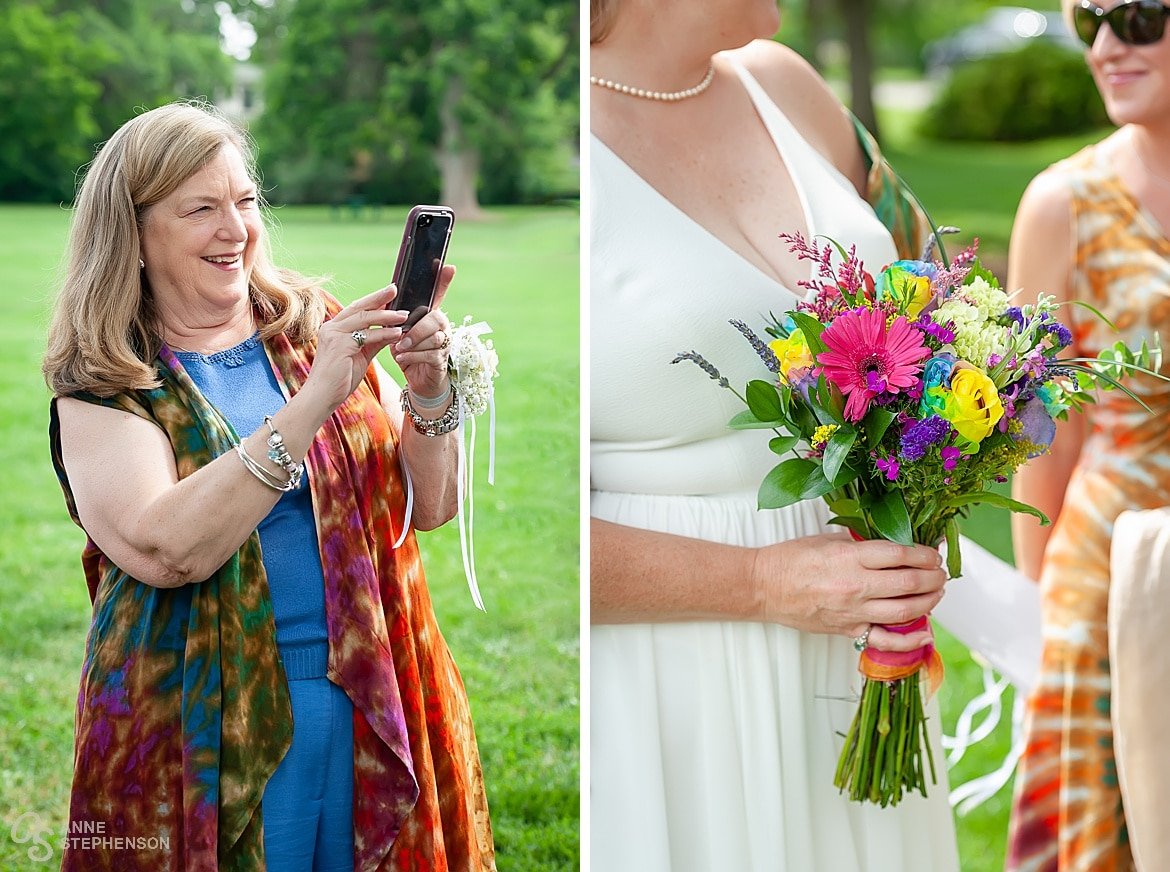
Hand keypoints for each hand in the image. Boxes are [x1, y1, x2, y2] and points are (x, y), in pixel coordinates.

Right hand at [299, 285, 408, 419]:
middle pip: (359, 307)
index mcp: (334, 329)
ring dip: (387, 316)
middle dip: (378, 297)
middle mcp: (331, 328)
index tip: (389, 294)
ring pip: (365, 319)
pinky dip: (384, 333)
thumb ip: (373, 343)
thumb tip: (391, 331)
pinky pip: (367, 335)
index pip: (356, 309)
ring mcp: (334, 335)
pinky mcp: (340, 345)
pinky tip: (398, 333)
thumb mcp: (359, 356)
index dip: (372, 300)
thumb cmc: (339, 379)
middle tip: (395, 289)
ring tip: (404, 315)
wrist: (322, 397)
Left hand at [390, 264, 456, 399]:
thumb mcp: (400, 332)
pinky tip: (403, 358)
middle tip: (400, 336)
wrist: (418, 381)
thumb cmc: (409, 353)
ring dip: (413, 343)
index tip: (448, 266)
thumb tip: (384, 298)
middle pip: (435, 318)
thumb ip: (395, 317)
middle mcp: (442, 327)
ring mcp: (445, 344)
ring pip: (433, 338)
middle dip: (416, 328)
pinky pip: (430, 354)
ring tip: (399, 349)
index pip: (438, 295)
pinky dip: (413, 356)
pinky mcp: (442, 361)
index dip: (444, 281)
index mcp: (431, 316)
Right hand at [753, 533, 945, 651]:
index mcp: (850, 556)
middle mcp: (855, 585)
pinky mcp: (848, 630)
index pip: (900, 554)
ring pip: (905, 611)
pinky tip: (925, 634)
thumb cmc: (790, 560)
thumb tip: (892, 546)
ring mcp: (853, 611)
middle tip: (940, 572)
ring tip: (937, 592)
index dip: (925, 553)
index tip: (933, 552)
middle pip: (910, 583)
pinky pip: (885, 640)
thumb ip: (861, 544)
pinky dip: (909, 641)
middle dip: (933, 576)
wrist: (763, 587)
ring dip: (929, 601)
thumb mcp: (827, 539)